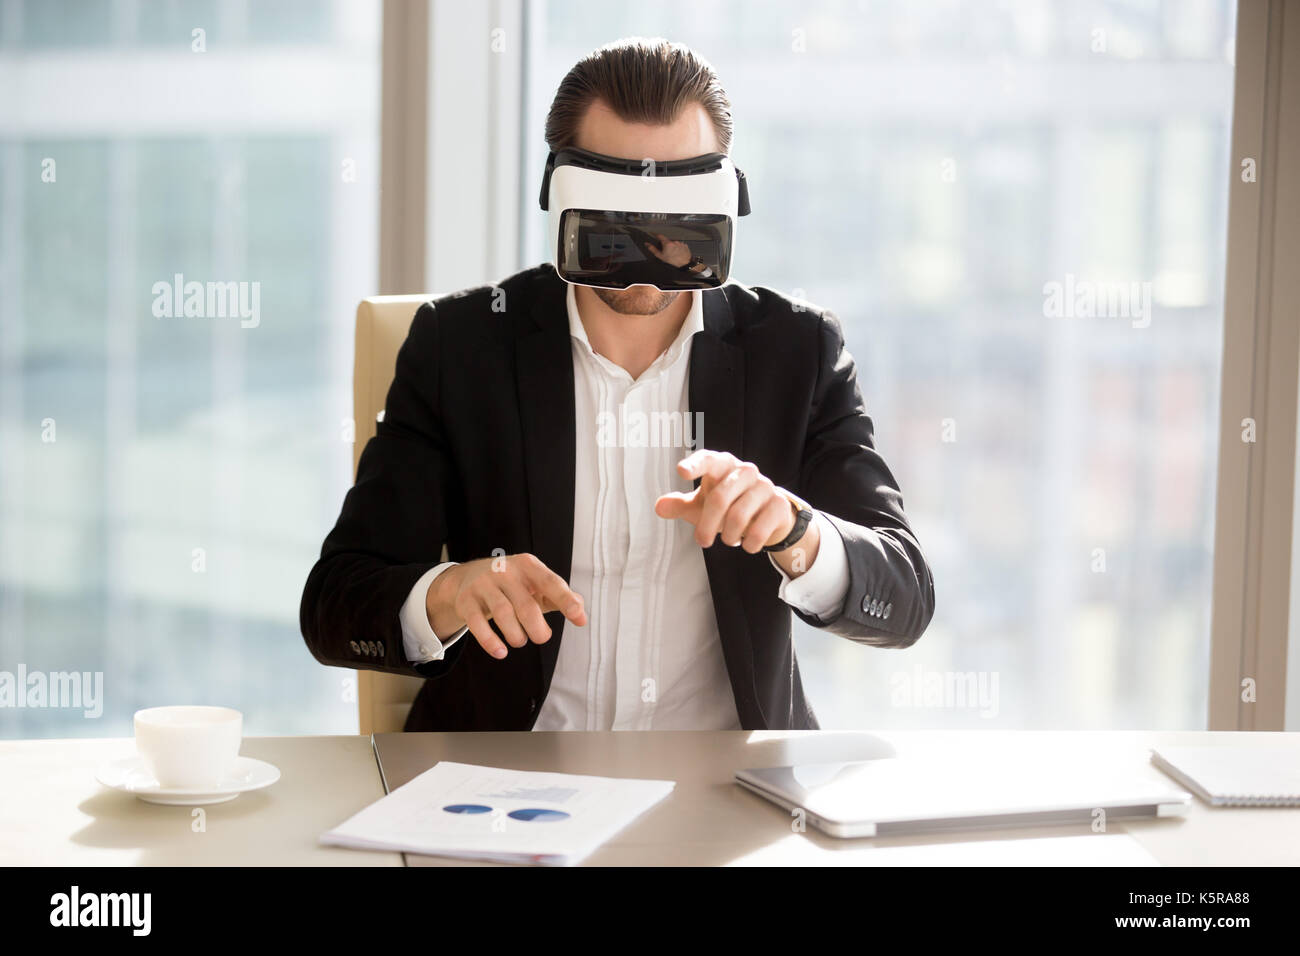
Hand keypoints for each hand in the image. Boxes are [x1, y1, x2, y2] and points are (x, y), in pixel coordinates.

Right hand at [427, 553, 586, 659]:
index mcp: (528, 566)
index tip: (578, 617)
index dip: (566, 601)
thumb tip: (581, 615)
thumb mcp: (537, 585)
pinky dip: (489, 641)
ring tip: (520, 641)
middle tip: (542, 637)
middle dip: (537, 628)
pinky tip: (500, 652)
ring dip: (516, 635)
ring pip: (502, 613)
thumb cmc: (514, 585)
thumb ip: (561, 597)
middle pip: (526, 604)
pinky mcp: (466, 600)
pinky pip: (476, 623)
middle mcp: (505, 572)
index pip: (551, 583)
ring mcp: (484, 585)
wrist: (469, 577)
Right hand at [645, 233, 692, 267]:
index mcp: (667, 243)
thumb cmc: (672, 260)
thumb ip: (653, 249)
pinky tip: (678, 253)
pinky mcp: (684, 245)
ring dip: (672, 247)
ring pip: (674, 243)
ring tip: (673, 254)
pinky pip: (679, 245)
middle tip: (666, 251)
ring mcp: (680, 243)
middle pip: (667, 241)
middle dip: (666, 244)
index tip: (654, 234)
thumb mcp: (660, 256)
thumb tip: (647, 244)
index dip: (656, 235)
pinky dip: (678, 248)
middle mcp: (674, 241)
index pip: (660, 236)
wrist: (685, 263)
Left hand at [654, 449, 796, 552]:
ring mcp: (764, 486)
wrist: (767, 514)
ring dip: (729, 536)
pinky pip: (759, 530)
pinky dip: (749, 543)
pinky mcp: (779, 504)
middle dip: (707, 526)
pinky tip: (747, 543)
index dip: (695, 465)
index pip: (708, 460)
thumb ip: (679, 505)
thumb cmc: (729, 504)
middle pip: (720, 499)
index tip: (682, 471)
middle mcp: (744, 471)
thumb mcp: (701, 505)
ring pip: (738, 517)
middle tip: (703, 541)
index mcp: (722, 465)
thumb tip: (660, 506)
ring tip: (729, 538)